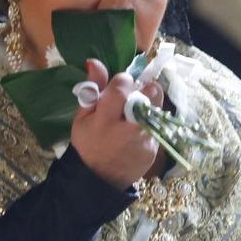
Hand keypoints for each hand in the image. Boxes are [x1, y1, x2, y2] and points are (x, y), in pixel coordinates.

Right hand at [69, 59, 160, 189]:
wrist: (100, 178)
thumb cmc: (88, 144)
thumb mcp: (82, 117)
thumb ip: (92, 88)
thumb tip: (94, 61)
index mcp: (105, 120)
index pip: (122, 87)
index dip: (123, 81)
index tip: (118, 87)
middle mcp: (128, 129)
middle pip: (149, 94)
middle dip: (143, 89)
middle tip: (132, 96)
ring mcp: (144, 140)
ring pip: (157, 107)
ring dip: (148, 103)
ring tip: (136, 110)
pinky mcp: (154, 148)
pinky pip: (158, 124)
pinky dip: (150, 120)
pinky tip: (138, 127)